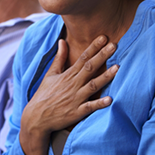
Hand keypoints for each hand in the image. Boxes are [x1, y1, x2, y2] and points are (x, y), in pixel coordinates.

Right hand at [19, 35, 117, 154]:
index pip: (83, 58)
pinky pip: (90, 107)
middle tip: (114, 45)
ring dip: (105, 77)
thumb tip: (62, 41)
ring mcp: (76, 98)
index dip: (94, 47)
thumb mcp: (50, 74)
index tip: (104, 37)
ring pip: (93, 85)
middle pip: (90, 67)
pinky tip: (110, 99)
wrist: (36, 117)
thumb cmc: (44, 94)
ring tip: (118, 68)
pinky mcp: (77, 112)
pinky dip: (99, 104)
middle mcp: (73, 84)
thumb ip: (59, 58)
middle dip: (102, 56)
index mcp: (68, 75)